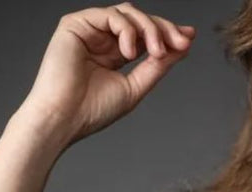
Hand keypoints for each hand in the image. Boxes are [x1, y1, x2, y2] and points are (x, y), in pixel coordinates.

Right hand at [22, 4, 195, 147]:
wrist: (63, 119)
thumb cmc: (91, 111)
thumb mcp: (134, 87)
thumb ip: (156, 66)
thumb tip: (181, 47)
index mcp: (114, 55)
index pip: (144, 37)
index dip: (167, 35)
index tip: (188, 39)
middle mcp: (102, 40)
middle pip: (139, 21)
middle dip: (163, 29)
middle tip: (181, 41)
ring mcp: (89, 30)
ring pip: (128, 14)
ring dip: (149, 30)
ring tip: (155, 53)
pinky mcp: (75, 24)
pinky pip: (110, 15)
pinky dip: (126, 30)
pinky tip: (128, 51)